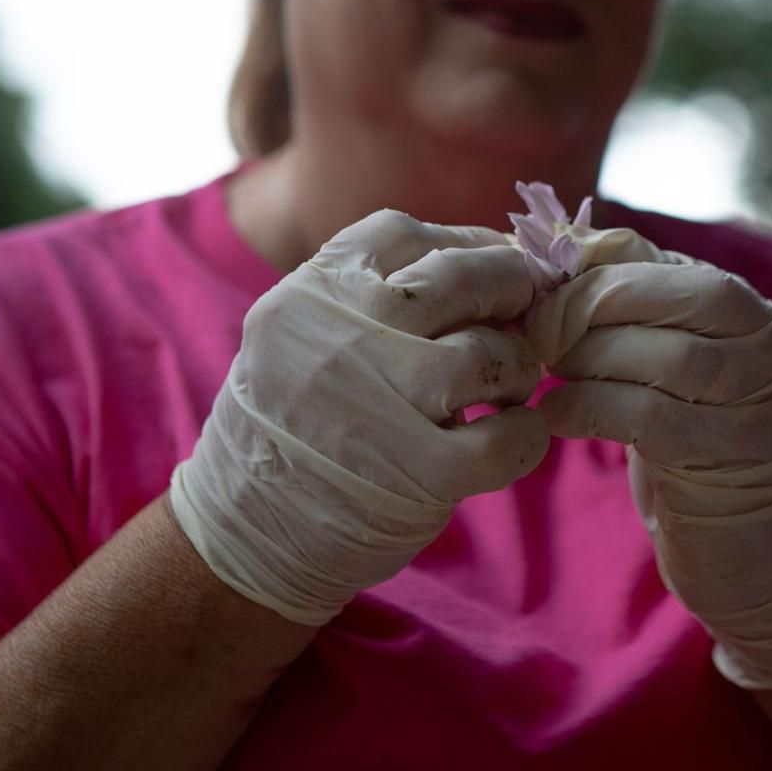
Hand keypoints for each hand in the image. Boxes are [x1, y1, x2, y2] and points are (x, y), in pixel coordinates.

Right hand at [170, 210, 547, 626]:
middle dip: (509, 289)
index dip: (465, 242)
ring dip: (518, 366)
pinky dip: (528, 434)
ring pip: (490, 353)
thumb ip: (368, 295)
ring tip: (506, 387)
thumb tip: (486, 257)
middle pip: (462, 277)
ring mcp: (381, 404)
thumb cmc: (292, 426)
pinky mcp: (421, 474)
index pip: (404, 236)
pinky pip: (511, 437)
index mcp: (310, 294)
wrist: (243, 535)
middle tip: (522, 314)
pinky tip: (515, 436)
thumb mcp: (299, 335)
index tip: (491, 264)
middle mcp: (343, 337)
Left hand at [527, 248, 771, 688]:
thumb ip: (647, 325)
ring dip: (590, 355)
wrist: (764, 578)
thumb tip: (563, 255)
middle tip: (536, 328)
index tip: (546, 284)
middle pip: (686, 298)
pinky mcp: (739, 464)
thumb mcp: (684, 386)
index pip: (687, 267)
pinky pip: (651, 416)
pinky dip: (589, 405)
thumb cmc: (705, 471)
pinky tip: (553, 413)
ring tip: (545, 370)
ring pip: (671, 356)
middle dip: (596, 304)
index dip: (608, 266)